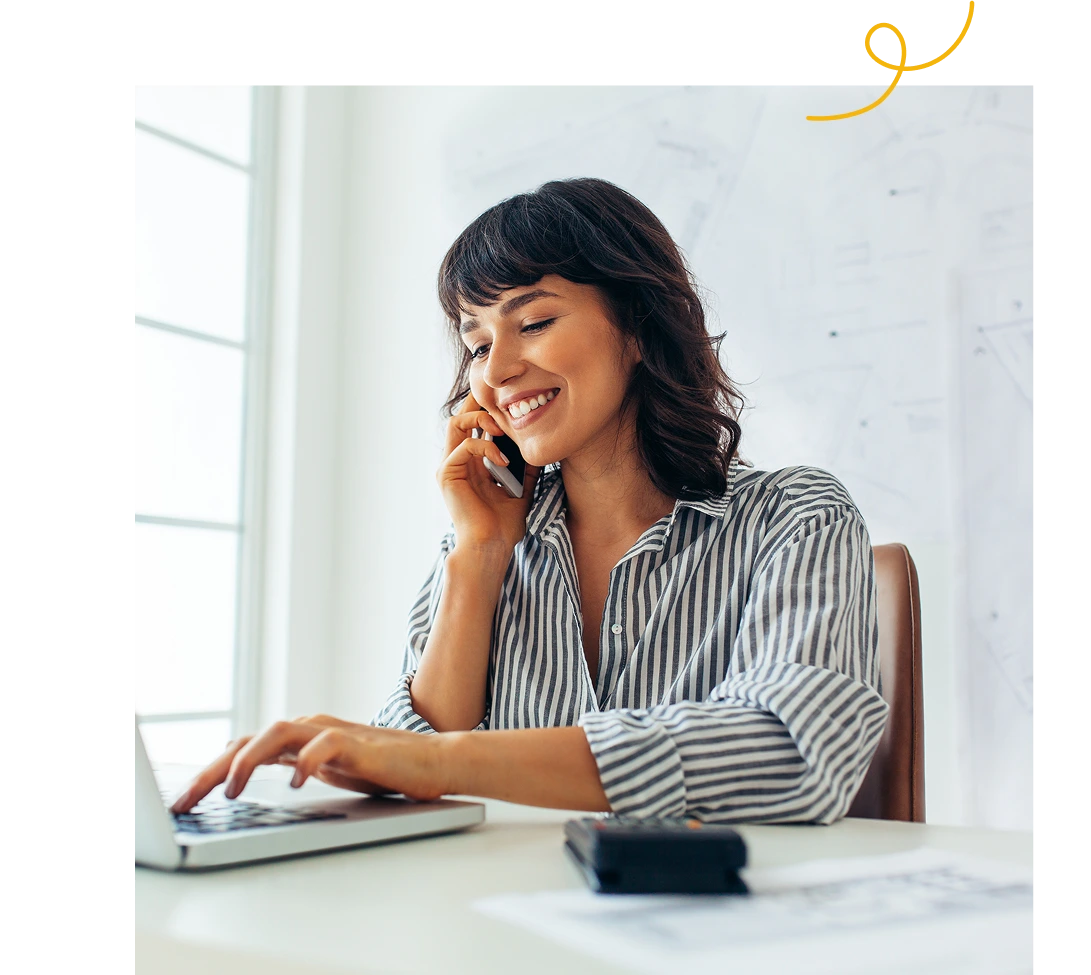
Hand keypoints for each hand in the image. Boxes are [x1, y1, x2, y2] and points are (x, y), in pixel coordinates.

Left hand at [170, 714, 451, 812]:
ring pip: (278, 732)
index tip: (184, 801)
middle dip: (212, 769)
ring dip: (249, 760)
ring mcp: (333, 733)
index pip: (242, 748)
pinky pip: (324, 744)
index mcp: (299, 737)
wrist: (431, 762)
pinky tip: (296, 782)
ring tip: (231, 790)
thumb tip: (248, 775)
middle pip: (249, 739)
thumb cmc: (381, 768)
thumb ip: (293, 764)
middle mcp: (309, 728)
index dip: (208, 772)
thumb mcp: (326, 770)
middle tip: (187, 801)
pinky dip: (306, 760)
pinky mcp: (359, 743)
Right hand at [437, 391, 539, 558]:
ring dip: (480, 418)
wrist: (492, 545)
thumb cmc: (504, 523)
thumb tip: (539, 445)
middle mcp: (457, 461)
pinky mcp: (446, 474)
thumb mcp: (521, 487)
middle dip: (479, 403)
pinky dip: (486, 446)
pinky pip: (464, 446)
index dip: (486, 408)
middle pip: (460, 416)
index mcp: (472, 463)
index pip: (473, 424)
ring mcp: (450, 466)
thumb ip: (526, 466)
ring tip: (502, 428)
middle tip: (503, 405)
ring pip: (455, 423)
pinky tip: (503, 460)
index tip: (509, 401)